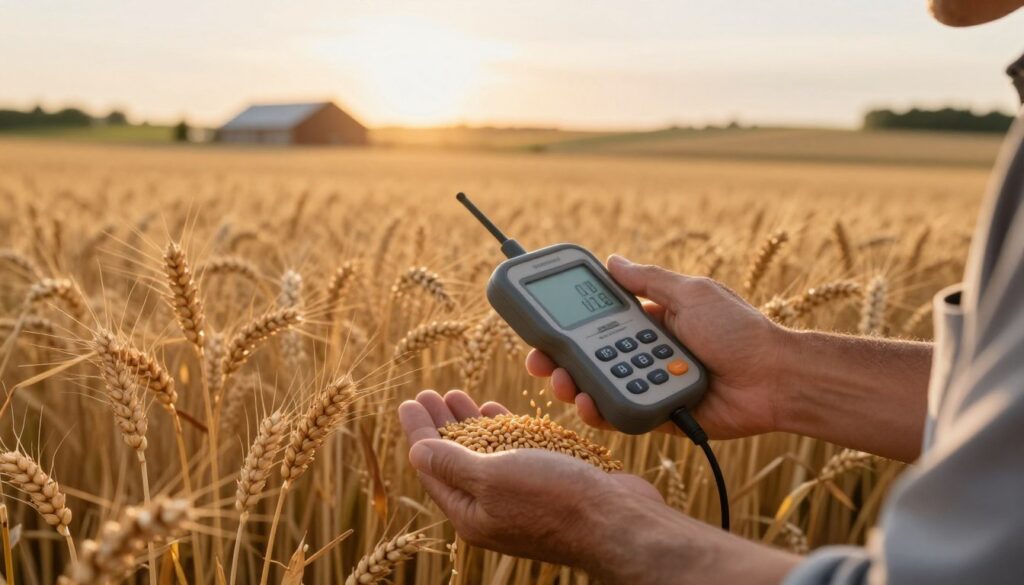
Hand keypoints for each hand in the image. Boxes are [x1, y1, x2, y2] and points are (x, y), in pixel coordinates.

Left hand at [398, 389, 661, 570]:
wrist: (618, 520)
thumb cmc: (555, 500)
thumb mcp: (492, 477)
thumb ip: (451, 464)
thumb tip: (416, 451)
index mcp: (471, 513)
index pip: (431, 467)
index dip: (418, 431)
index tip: (409, 400)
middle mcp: (492, 509)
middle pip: (455, 460)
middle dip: (440, 424)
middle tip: (430, 393)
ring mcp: (520, 497)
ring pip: (484, 454)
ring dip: (468, 424)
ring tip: (456, 396)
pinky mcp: (547, 484)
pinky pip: (512, 453)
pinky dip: (500, 430)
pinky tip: (494, 412)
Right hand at [526, 255, 786, 438]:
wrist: (775, 379)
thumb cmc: (740, 331)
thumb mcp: (692, 293)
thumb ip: (649, 280)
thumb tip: (613, 260)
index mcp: (650, 322)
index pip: (596, 321)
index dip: (567, 323)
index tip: (540, 323)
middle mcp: (643, 354)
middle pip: (588, 358)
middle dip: (557, 360)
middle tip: (538, 362)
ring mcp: (647, 385)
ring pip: (597, 387)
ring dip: (573, 385)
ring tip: (563, 383)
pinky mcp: (655, 416)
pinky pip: (619, 415)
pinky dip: (600, 411)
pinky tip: (587, 403)